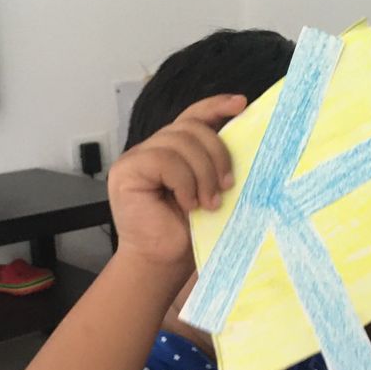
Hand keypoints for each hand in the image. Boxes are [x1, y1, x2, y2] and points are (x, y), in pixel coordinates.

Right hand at [108, 94, 245, 268]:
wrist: (163, 265)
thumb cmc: (188, 234)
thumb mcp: (211, 190)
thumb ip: (215, 164)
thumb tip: (243, 139)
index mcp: (175, 151)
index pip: (193, 116)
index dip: (216, 106)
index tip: (242, 105)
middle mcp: (154, 148)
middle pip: (191, 128)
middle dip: (216, 154)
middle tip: (226, 186)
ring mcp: (137, 157)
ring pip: (179, 142)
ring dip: (202, 173)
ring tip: (208, 203)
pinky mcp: (126, 170)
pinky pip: (164, 160)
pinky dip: (183, 182)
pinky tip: (187, 204)